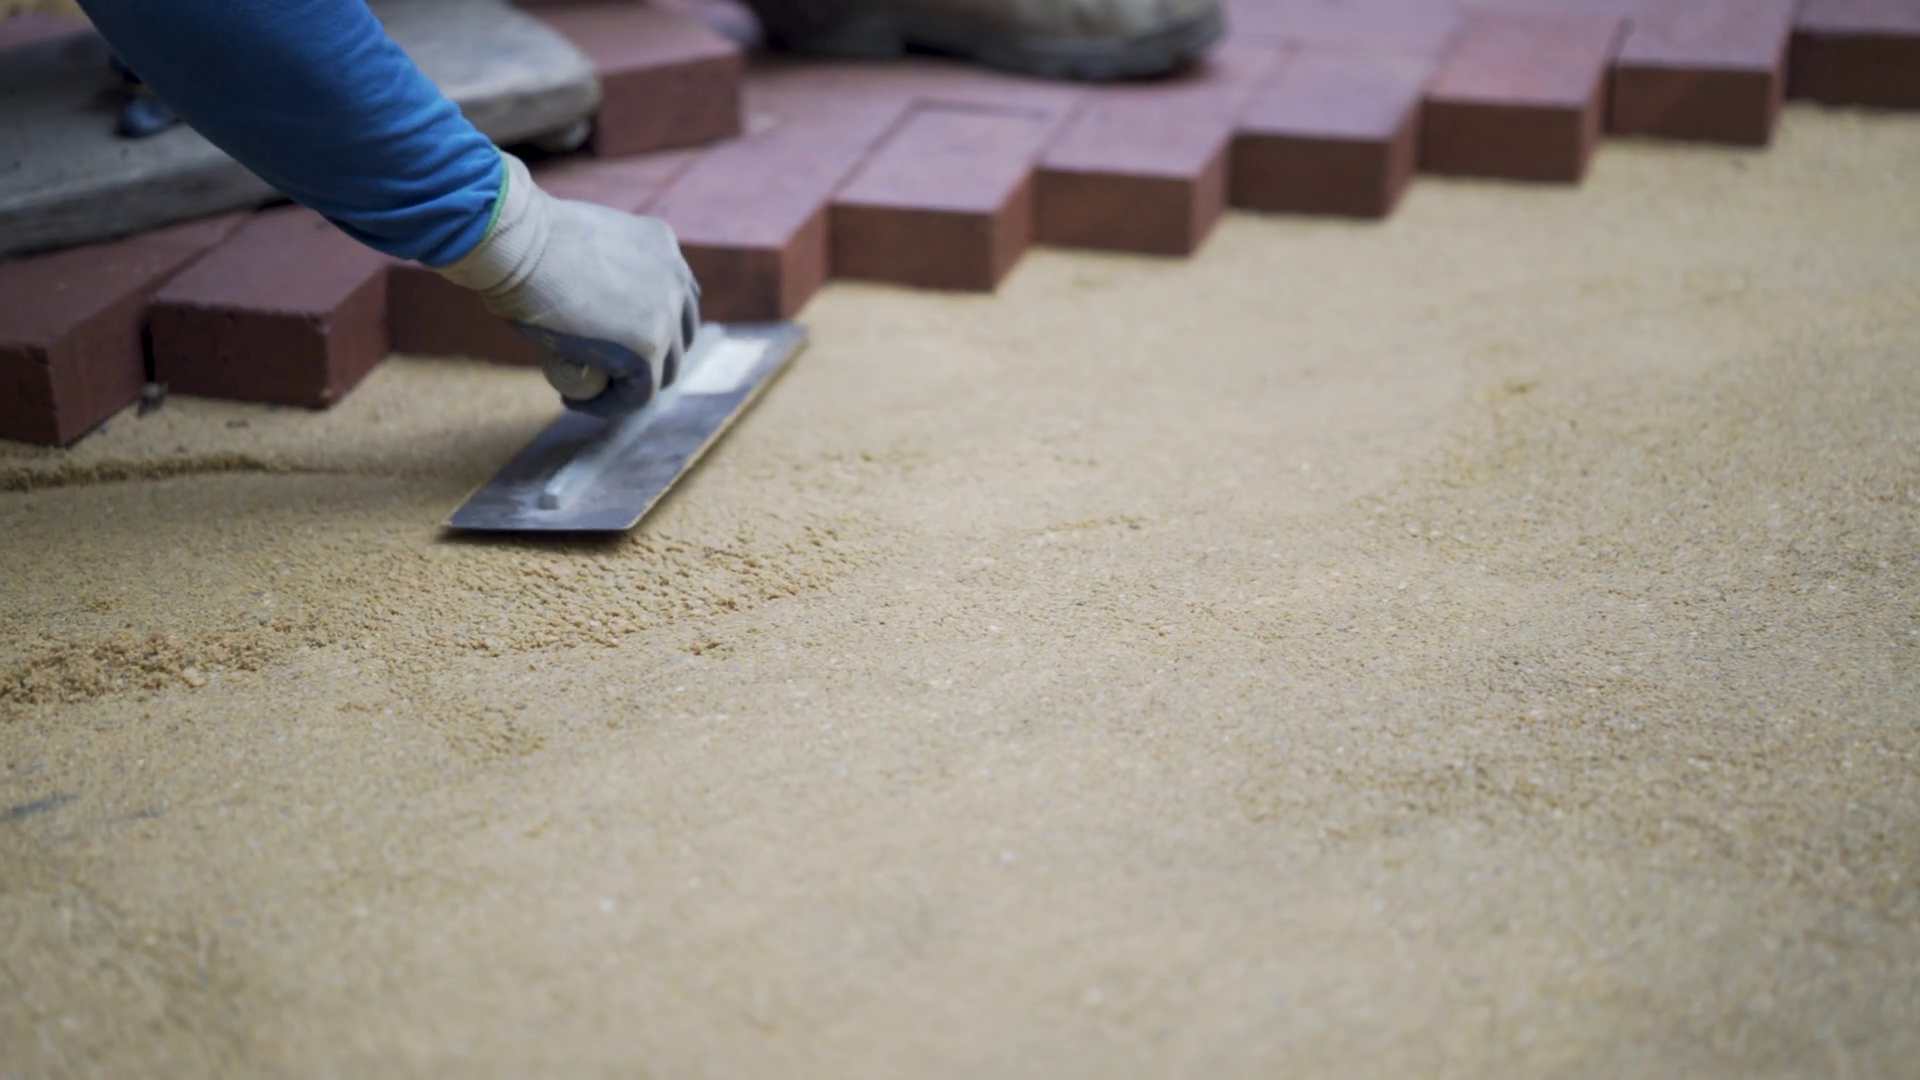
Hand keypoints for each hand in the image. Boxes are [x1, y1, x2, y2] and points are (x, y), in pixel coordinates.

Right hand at [435, 152, 699, 416]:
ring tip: (586, 389)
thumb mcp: (581, 244)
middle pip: (678, 335)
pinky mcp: (648, 348)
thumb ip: (602, 267)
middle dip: (650, 359)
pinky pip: (638, 394)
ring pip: (662, 370)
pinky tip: (574, 401)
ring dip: (627, 385)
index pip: (677, 297)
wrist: (517, 244)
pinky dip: (608, 404)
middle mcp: (675, 278)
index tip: (618, 342)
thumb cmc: (525, 240)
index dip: (655, 326)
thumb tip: (593, 298)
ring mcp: (666, 315)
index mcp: (661, 244)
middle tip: (607, 371)